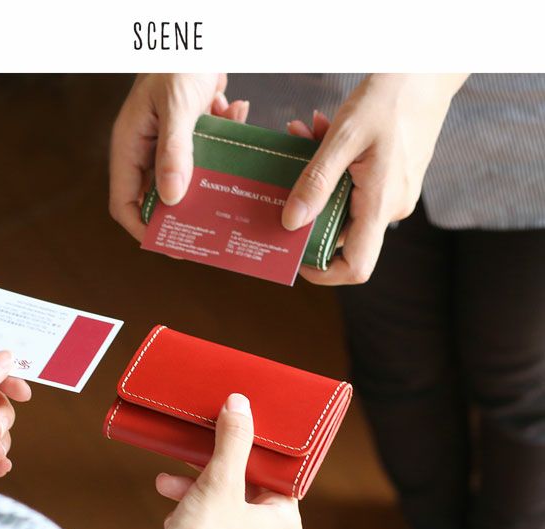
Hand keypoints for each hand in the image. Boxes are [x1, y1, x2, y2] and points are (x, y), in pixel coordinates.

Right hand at [109, 73, 248, 240]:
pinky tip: (235, 112)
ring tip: (232, 170)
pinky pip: (206, 150)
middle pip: (158, 196)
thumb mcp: (176, 107)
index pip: (124, 202)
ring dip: (210, 173)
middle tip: (210, 226)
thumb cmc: (178, 61)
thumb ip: (174, 152)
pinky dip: (223, 138)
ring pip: (186, 177)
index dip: (143, 227)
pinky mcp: (191, 131)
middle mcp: (145, 149)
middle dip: (183, 210)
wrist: (200, 26)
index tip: (170, 242)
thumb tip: (171, 200)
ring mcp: (168, 141)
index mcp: (129, 146)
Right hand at [142, 393, 301, 528]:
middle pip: (245, 487)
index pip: (275, 474)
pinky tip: (169, 509)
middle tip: (194, 454)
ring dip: (195, 489)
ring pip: (223, 507)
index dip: (252, 450)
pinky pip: (208, 528)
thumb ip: (233, 442)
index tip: (231, 432)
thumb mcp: (219, 483)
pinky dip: (189, 512)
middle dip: (212, 469)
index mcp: (282, 522)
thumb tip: (241, 406)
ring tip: (169, 481)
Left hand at [282, 74, 467, 284]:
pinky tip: (318, 129)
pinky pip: (352, 184)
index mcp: (381, 204)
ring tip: (302, 132)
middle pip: (340, 231)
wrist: (428, 68)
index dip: (324, 271)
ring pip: (341, 201)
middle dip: (307, 204)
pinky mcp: (390, 178)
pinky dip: (332, 164)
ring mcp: (392, 193)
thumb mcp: (344, 136)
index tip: (295, 257)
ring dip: (316, 176)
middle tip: (288, 167)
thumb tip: (290, 222)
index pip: (357, 266)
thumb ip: (316, 181)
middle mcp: (390, 207)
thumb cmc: (390, 97)